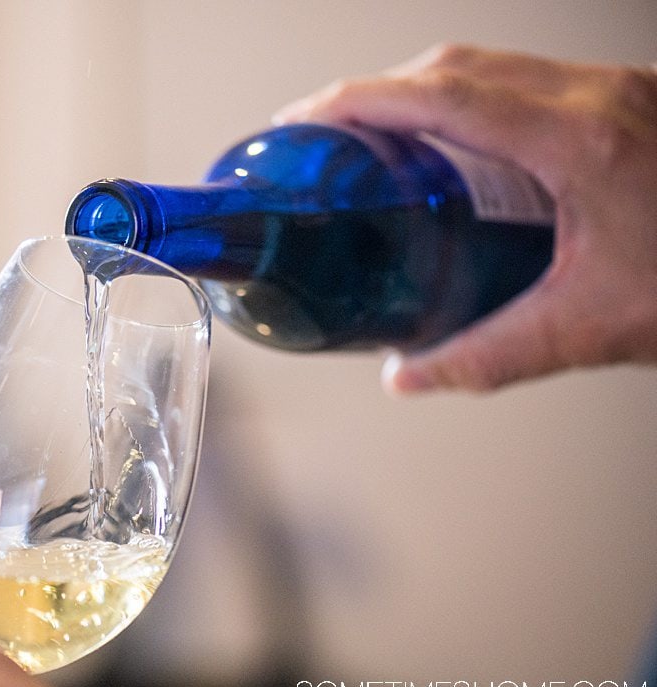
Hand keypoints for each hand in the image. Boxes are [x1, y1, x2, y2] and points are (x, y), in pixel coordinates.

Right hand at [274, 45, 656, 393]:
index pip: (441, 96)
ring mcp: (616, 90)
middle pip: (455, 65)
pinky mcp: (628, 100)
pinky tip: (458, 146)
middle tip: (330, 135)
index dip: (359, 101)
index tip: (307, 117)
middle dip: (378, 92)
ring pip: (490, 63)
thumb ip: (489, 354)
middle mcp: (596, 96)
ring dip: (424, 92)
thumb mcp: (594, 325)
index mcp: (580, 140)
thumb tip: (412, 377)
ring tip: (380, 140)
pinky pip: (526, 79)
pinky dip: (470, 99)